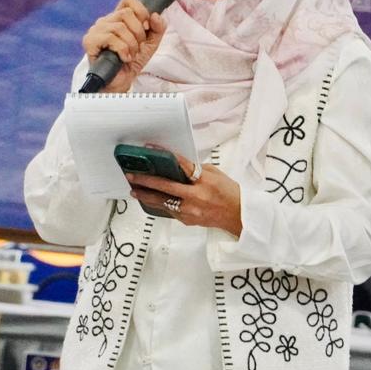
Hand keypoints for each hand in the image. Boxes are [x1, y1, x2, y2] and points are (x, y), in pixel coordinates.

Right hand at [81, 0, 166, 92]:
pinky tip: (123, 58)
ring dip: (131, 44)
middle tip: (137, 46)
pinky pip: (110, 37)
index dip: (141, 11)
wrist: (120, 83)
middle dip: (138, 33)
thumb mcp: (150, 44)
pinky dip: (122, 50)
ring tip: (130, 55)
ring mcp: (96, 30)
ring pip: (119, 27)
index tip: (146, 27)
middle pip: (126, 13)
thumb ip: (158, 28)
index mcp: (118, 18)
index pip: (128, 0)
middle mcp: (106, 21)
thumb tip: (156, 15)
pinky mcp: (90, 42)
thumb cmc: (132, 62)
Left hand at [126, 152, 242, 236]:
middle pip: (165, 187)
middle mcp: (196, 196)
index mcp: (205, 181)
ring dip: (146, 196)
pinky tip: (150, 200)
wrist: (238, 216)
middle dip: (146, 180)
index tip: (151, 149)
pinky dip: (159, 204)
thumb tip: (177, 165)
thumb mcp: (215, 174)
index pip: (181, 165)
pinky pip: (169, 211)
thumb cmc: (229, 193)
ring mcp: (190, 210)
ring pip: (162, 202)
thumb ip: (196, 170)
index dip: (164, 155)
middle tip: (132, 175)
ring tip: (135, 190)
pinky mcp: (187, 220)